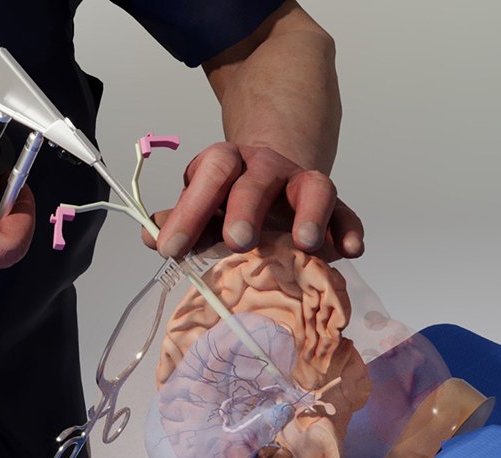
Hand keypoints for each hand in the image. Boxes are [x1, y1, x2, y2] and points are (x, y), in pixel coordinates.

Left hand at [143, 142, 362, 258]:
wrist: (274, 175)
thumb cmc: (231, 200)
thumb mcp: (202, 206)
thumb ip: (180, 221)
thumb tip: (151, 237)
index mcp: (228, 164)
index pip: (210, 173)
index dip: (189, 210)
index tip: (171, 248)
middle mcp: (267, 169)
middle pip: (258, 179)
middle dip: (246, 208)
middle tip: (237, 241)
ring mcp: (303, 186)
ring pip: (314, 187)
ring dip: (311, 214)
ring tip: (305, 243)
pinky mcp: (333, 208)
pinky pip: (346, 213)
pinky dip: (349, 230)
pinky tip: (349, 251)